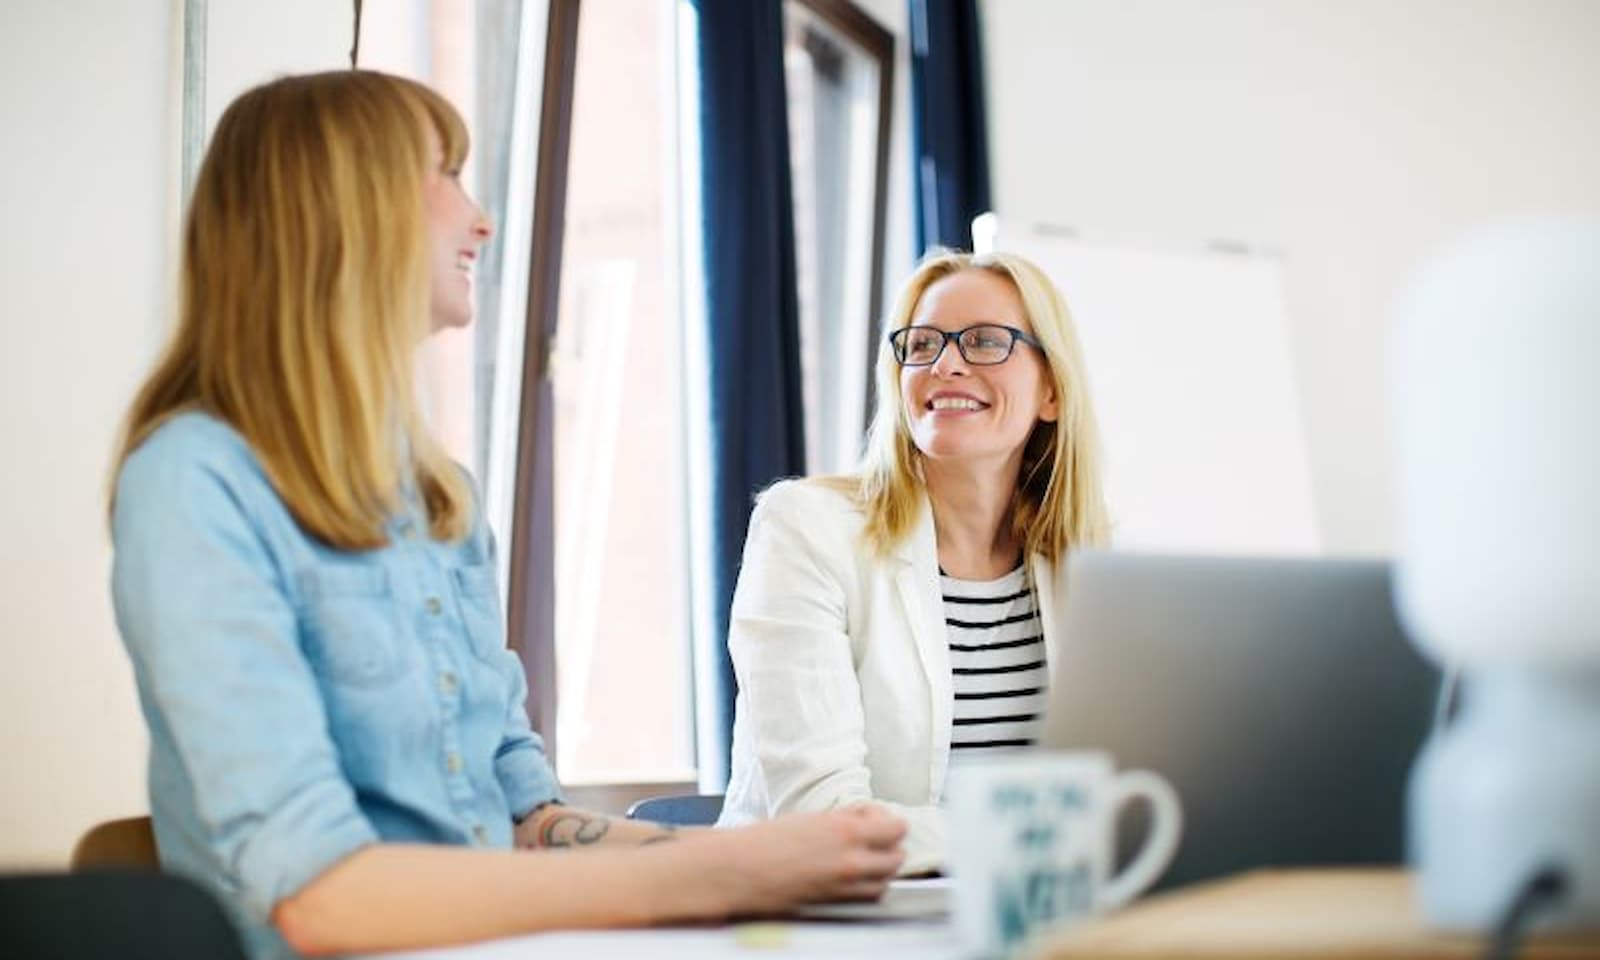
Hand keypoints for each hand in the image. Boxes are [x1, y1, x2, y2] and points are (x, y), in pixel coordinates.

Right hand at [702, 805, 906, 915]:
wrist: (741, 870)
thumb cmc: (767, 841)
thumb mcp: (812, 817)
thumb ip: (845, 818)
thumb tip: (866, 818)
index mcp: (846, 832)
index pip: (897, 827)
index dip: (887, 820)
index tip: (873, 818)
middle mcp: (852, 860)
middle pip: (898, 856)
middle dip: (889, 844)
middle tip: (872, 836)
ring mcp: (845, 885)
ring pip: (887, 879)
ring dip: (882, 867)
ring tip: (865, 856)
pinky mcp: (836, 902)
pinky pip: (870, 895)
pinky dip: (870, 885)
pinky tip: (855, 875)